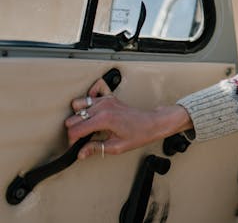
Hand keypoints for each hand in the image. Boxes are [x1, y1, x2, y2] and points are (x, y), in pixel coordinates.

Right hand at [65, 78, 192, 158]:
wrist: (153, 122)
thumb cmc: (139, 134)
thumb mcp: (117, 146)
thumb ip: (96, 148)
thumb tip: (80, 153)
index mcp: (104, 119)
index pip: (75, 130)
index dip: (73, 141)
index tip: (77, 146)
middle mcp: (103, 106)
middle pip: (73, 117)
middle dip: (74, 130)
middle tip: (82, 139)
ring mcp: (106, 100)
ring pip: (78, 104)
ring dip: (78, 116)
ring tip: (86, 126)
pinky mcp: (109, 97)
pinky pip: (90, 95)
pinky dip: (87, 102)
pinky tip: (91, 112)